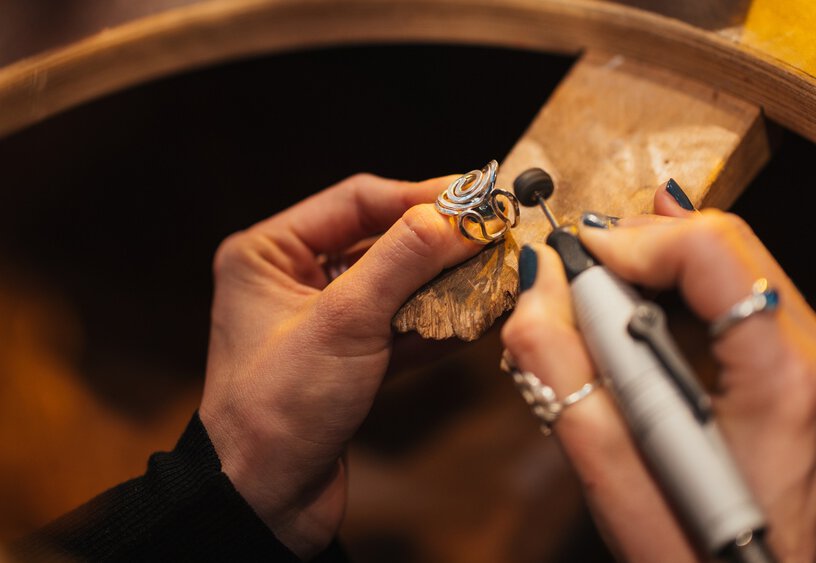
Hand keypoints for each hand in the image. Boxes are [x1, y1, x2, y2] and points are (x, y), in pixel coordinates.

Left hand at [199, 174, 478, 557]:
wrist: (264, 504)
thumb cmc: (277, 408)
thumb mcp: (344, 321)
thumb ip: (404, 260)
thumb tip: (461, 215)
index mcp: (269, 253)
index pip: (357, 201)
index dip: (420, 195)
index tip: (477, 197)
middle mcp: (292, 279)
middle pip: (382, 240)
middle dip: (439, 243)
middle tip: (494, 235)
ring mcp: (324, 322)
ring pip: (398, 286)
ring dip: (445, 284)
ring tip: (496, 274)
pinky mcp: (349, 360)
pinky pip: (401, 327)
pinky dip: (438, 323)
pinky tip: (478, 317)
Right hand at [500, 190, 815, 561]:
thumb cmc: (690, 557)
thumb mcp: (610, 475)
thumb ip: (561, 370)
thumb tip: (539, 280)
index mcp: (784, 383)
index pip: (713, 253)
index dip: (633, 241)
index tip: (576, 256)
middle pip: (729, 245)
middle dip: (643, 242)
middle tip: (579, 265)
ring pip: (738, 261)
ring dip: (664, 259)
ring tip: (603, 276)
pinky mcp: (809, 371)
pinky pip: (747, 292)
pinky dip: (691, 279)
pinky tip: (653, 275)